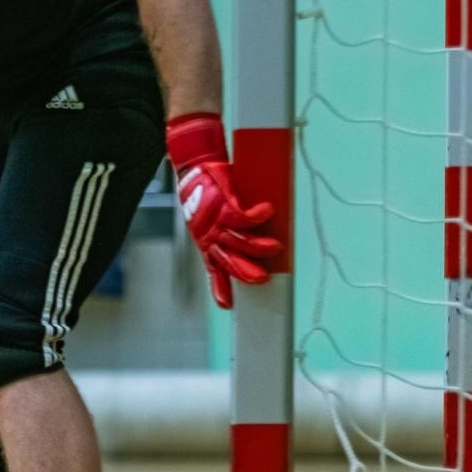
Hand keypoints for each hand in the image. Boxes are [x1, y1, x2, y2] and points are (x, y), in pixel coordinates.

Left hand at [166, 113, 281, 308]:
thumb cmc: (207, 193)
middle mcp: (210, 236)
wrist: (196, 165)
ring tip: (274, 246)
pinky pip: (242, 215)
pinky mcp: (223, 203)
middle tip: (262, 279)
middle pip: (228, 260)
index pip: (215, 270)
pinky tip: (267, 211)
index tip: (227, 306)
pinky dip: (256, 216)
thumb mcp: (210, 220)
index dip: (220, 288)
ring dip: (257, 245)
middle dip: (244, 272)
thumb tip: (249, 247)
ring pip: (238, 240)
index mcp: (207, 243)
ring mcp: (215, 221)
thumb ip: (227, 238)